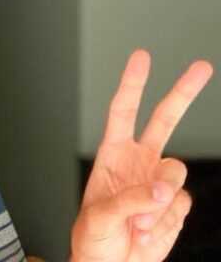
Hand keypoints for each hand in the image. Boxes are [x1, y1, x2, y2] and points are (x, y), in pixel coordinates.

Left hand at [71, 50, 212, 261]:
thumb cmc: (94, 238)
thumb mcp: (100, 216)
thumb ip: (131, 200)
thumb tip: (162, 189)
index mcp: (112, 155)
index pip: (122, 112)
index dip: (132, 84)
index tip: (142, 58)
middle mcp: (139, 162)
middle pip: (165, 120)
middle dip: (183, 92)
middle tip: (201, 66)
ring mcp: (160, 182)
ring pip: (176, 171)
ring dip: (157, 201)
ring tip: (137, 224)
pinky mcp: (176, 204)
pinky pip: (181, 203)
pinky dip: (165, 221)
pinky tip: (147, 232)